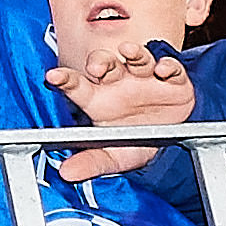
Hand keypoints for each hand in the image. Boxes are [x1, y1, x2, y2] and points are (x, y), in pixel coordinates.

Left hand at [44, 32, 196, 181]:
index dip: (64, 79)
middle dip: (100, 62)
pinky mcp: (172, 80)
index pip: (76, 85)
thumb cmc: (136, 143)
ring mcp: (144, 78)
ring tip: (129, 52)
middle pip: (105, 64)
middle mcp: (119, 83)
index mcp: (98, 100)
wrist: (172, 142)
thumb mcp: (114, 158)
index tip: (53, 76)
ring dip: (133, 54)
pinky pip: (170, 67)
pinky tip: (163, 70)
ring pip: (136, 58)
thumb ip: (91, 163)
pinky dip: (168, 66)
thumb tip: (67, 173)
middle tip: (97, 68)